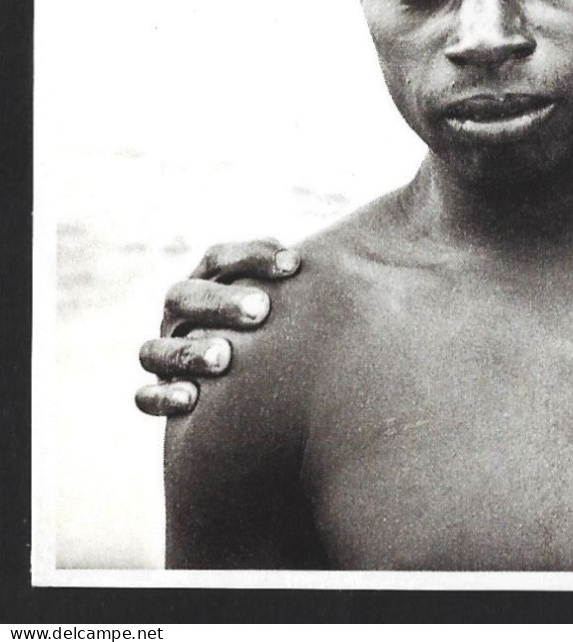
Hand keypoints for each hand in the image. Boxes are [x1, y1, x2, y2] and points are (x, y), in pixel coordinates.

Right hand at [134, 239, 299, 416]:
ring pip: (157, 348)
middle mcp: (181, 315)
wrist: (260, 388)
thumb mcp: (294, 304)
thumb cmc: (286, 332)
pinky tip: (191, 399)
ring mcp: (166, 354)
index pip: (220, 259)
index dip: (253, 256)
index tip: (294, 264)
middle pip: (184, 297)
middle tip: (261, 309)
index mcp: (209, 283)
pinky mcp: (161, 392)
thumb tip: (342, 258)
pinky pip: (146, 397)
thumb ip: (304, 284)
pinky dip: (163, 397)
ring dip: (189, 351)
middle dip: (220, 302)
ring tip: (224, 357)